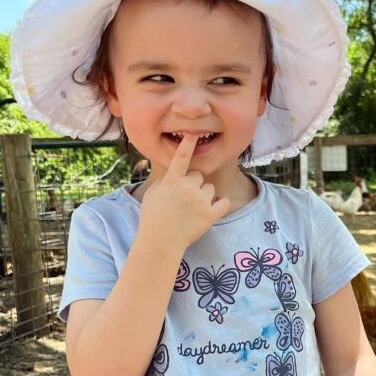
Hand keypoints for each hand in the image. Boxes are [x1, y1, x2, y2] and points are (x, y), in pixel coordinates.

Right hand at [139, 134, 230, 249]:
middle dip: (194, 185)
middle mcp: (187, 187)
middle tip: (185, 201)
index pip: (181, 158)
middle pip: (198, 176)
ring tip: (193, 210)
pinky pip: (223, 202)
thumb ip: (164, 181)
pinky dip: (220, 205)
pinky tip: (212, 211)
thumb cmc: (153, 218)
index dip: (188, 144)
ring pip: (211, 189)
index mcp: (171, 181)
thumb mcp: (152, 194)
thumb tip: (174, 174)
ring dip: (205, 196)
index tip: (193, 134)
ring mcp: (200, 200)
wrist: (160, 241)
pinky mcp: (211, 214)